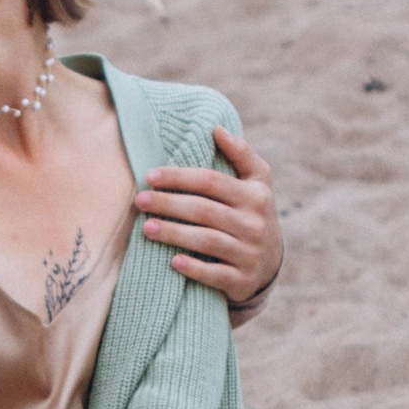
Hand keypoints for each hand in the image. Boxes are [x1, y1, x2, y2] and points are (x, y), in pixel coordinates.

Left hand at [135, 124, 280, 301]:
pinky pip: (216, 274)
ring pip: (207, 240)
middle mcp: (254, 224)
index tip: (150, 175)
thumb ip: (240, 153)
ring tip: (146, 228)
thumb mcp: (257, 181)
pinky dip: (194, 268)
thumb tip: (216, 128)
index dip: (179, 177)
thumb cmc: (252, 212)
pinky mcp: (242, 280)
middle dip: (168, 204)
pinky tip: (172, 262)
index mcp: (255, 196)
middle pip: (204, 210)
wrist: (269, 262)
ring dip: (174, 234)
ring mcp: (249, 253)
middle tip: (139, 201)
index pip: (211, 181)